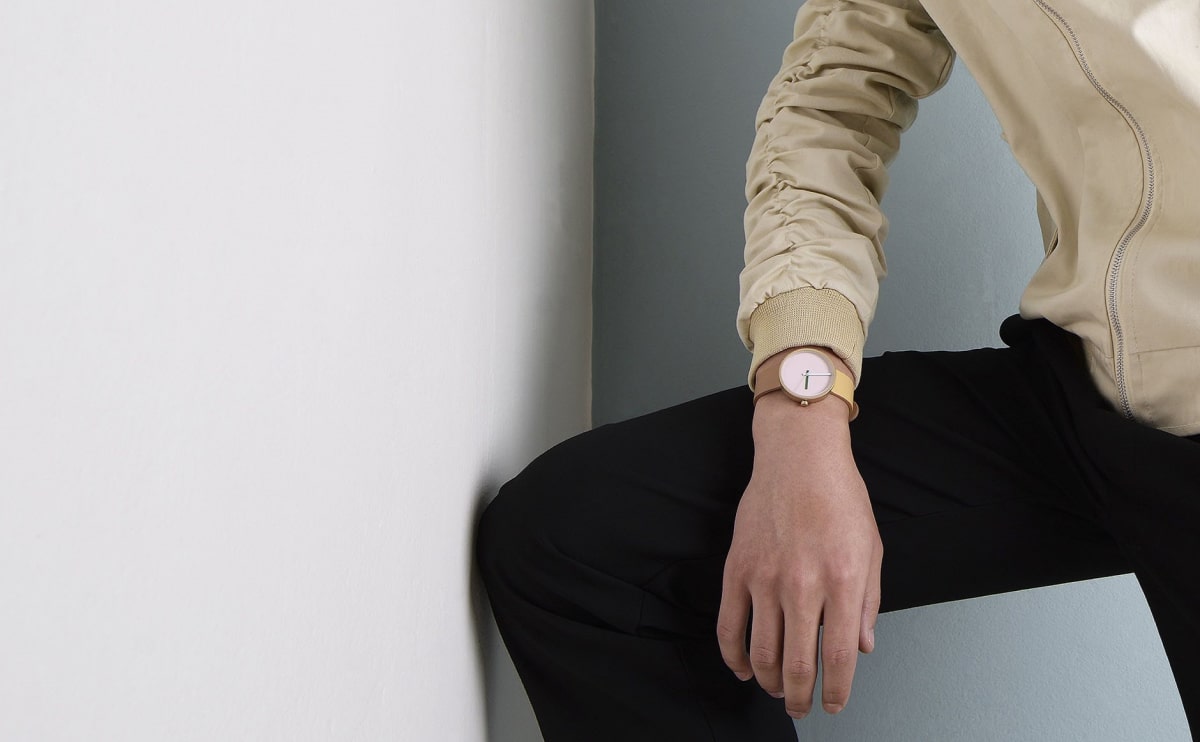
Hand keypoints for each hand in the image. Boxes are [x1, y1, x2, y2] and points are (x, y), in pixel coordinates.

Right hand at [716, 390, 882, 718]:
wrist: (798, 457)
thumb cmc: (839, 496)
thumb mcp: (872, 548)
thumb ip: (868, 603)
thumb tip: (862, 647)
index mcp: (843, 580)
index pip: (838, 658)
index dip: (835, 692)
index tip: (832, 704)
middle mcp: (803, 584)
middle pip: (796, 665)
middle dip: (800, 698)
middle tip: (802, 708)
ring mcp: (765, 577)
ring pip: (761, 653)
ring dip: (769, 682)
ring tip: (777, 689)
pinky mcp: (737, 568)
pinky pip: (728, 625)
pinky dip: (733, 656)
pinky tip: (743, 668)